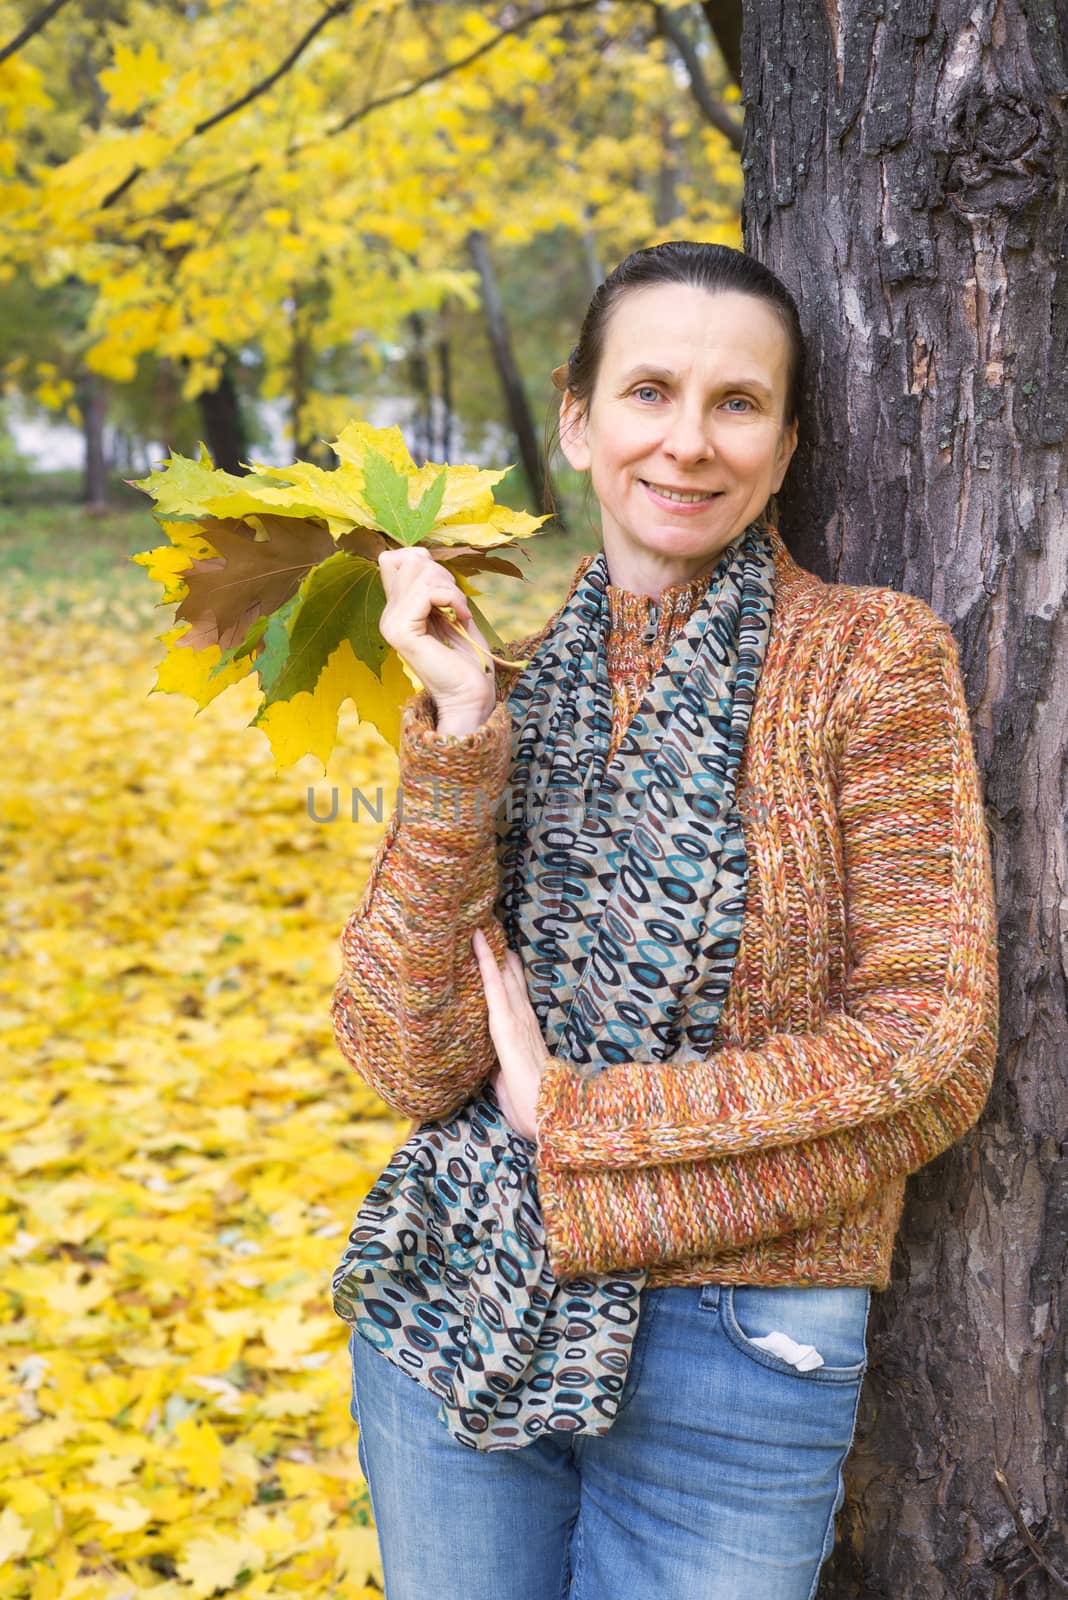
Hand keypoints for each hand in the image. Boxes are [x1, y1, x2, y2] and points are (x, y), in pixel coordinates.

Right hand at [377, 547, 495, 725]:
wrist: (470, 696)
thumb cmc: (467, 660)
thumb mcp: (451, 612)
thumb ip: (434, 587)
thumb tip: (421, 554)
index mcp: (397, 611)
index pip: (395, 559)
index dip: (425, 562)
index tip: (447, 591)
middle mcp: (389, 616)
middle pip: (408, 559)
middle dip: (442, 574)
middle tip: (456, 604)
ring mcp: (392, 624)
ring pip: (418, 571)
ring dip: (450, 588)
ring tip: (459, 613)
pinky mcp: (402, 632)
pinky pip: (426, 591)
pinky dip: (452, 598)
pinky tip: (461, 618)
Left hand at [471, 926, 548, 1143]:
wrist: (548, 1119)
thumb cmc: (531, 1109)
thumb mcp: (507, 1086)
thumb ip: (497, 1072)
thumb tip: (487, 1068)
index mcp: (522, 1034)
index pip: (511, 996)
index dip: (504, 972)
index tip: (498, 949)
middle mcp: (522, 1019)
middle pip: (509, 978)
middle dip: (499, 952)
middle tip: (489, 924)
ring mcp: (515, 1018)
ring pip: (501, 974)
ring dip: (491, 948)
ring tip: (480, 921)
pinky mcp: (504, 1023)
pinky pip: (492, 985)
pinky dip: (485, 961)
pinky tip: (476, 940)